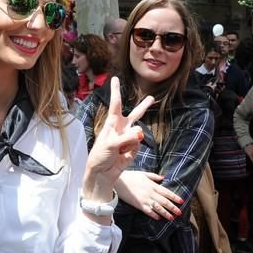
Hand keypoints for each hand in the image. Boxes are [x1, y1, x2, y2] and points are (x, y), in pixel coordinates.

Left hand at [83, 77, 153, 201]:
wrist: (102, 174)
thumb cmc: (100, 156)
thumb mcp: (110, 144)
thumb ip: (126, 137)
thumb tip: (140, 134)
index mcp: (111, 123)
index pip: (115, 105)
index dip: (116, 91)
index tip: (115, 79)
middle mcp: (121, 129)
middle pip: (135, 115)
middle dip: (143, 107)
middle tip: (152, 98)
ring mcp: (128, 139)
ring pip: (138, 134)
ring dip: (130, 142)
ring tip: (119, 150)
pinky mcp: (133, 149)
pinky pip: (138, 146)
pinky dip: (132, 151)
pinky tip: (123, 155)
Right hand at [115, 171, 183, 220]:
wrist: (120, 181)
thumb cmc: (131, 176)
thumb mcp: (144, 174)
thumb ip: (154, 176)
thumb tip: (164, 177)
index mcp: (153, 185)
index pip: (167, 192)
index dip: (174, 197)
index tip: (181, 201)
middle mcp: (150, 193)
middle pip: (164, 201)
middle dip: (173, 207)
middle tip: (180, 212)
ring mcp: (145, 199)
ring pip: (158, 207)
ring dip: (165, 213)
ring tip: (172, 218)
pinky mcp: (138, 204)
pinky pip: (148, 211)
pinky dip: (154, 215)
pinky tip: (158, 218)